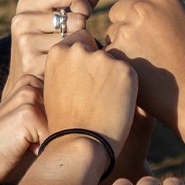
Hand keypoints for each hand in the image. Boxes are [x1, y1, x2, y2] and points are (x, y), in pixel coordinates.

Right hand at [5, 0, 105, 97]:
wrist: (27, 84)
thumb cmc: (48, 46)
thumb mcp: (57, 20)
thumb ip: (79, 2)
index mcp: (26, 4)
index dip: (84, 6)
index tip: (82, 19)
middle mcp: (22, 20)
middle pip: (77, 18)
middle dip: (81, 31)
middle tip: (72, 44)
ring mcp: (25, 42)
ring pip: (76, 38)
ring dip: (80, 49)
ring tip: (68, 56)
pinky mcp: (32, 63)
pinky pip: (70, 58)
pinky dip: (75, 64)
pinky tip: (66, 69)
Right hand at [43, 33, 136, 156]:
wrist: (81, 144)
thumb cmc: (65, 124)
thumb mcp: (54, 89)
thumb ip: (66, 69)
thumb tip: (80, 62)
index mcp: (59, 52)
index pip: (81, 40)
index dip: (87, 58)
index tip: (88, 76)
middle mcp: (80, 50)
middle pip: (99, 49)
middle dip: (101, 65)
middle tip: (100, 93)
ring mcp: (104, 58)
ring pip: (116, 62)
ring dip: (115, 77)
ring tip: (107, 104)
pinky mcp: (125, 70)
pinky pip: (130, 75)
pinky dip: (129, 88)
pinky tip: (119, 106)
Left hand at [102, 0, 184, 129]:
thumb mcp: (179, 17)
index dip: (131, 4)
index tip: (142, 22)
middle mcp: (143, 8)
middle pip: (116, 9)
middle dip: (125, 25)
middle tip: (148, 47)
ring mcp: (127, 31)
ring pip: (111, 32)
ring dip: (120, 44)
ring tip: (146, 61)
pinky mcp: (115, 54)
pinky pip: (107, 52)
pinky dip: (117, 62)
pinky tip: (138, 72)